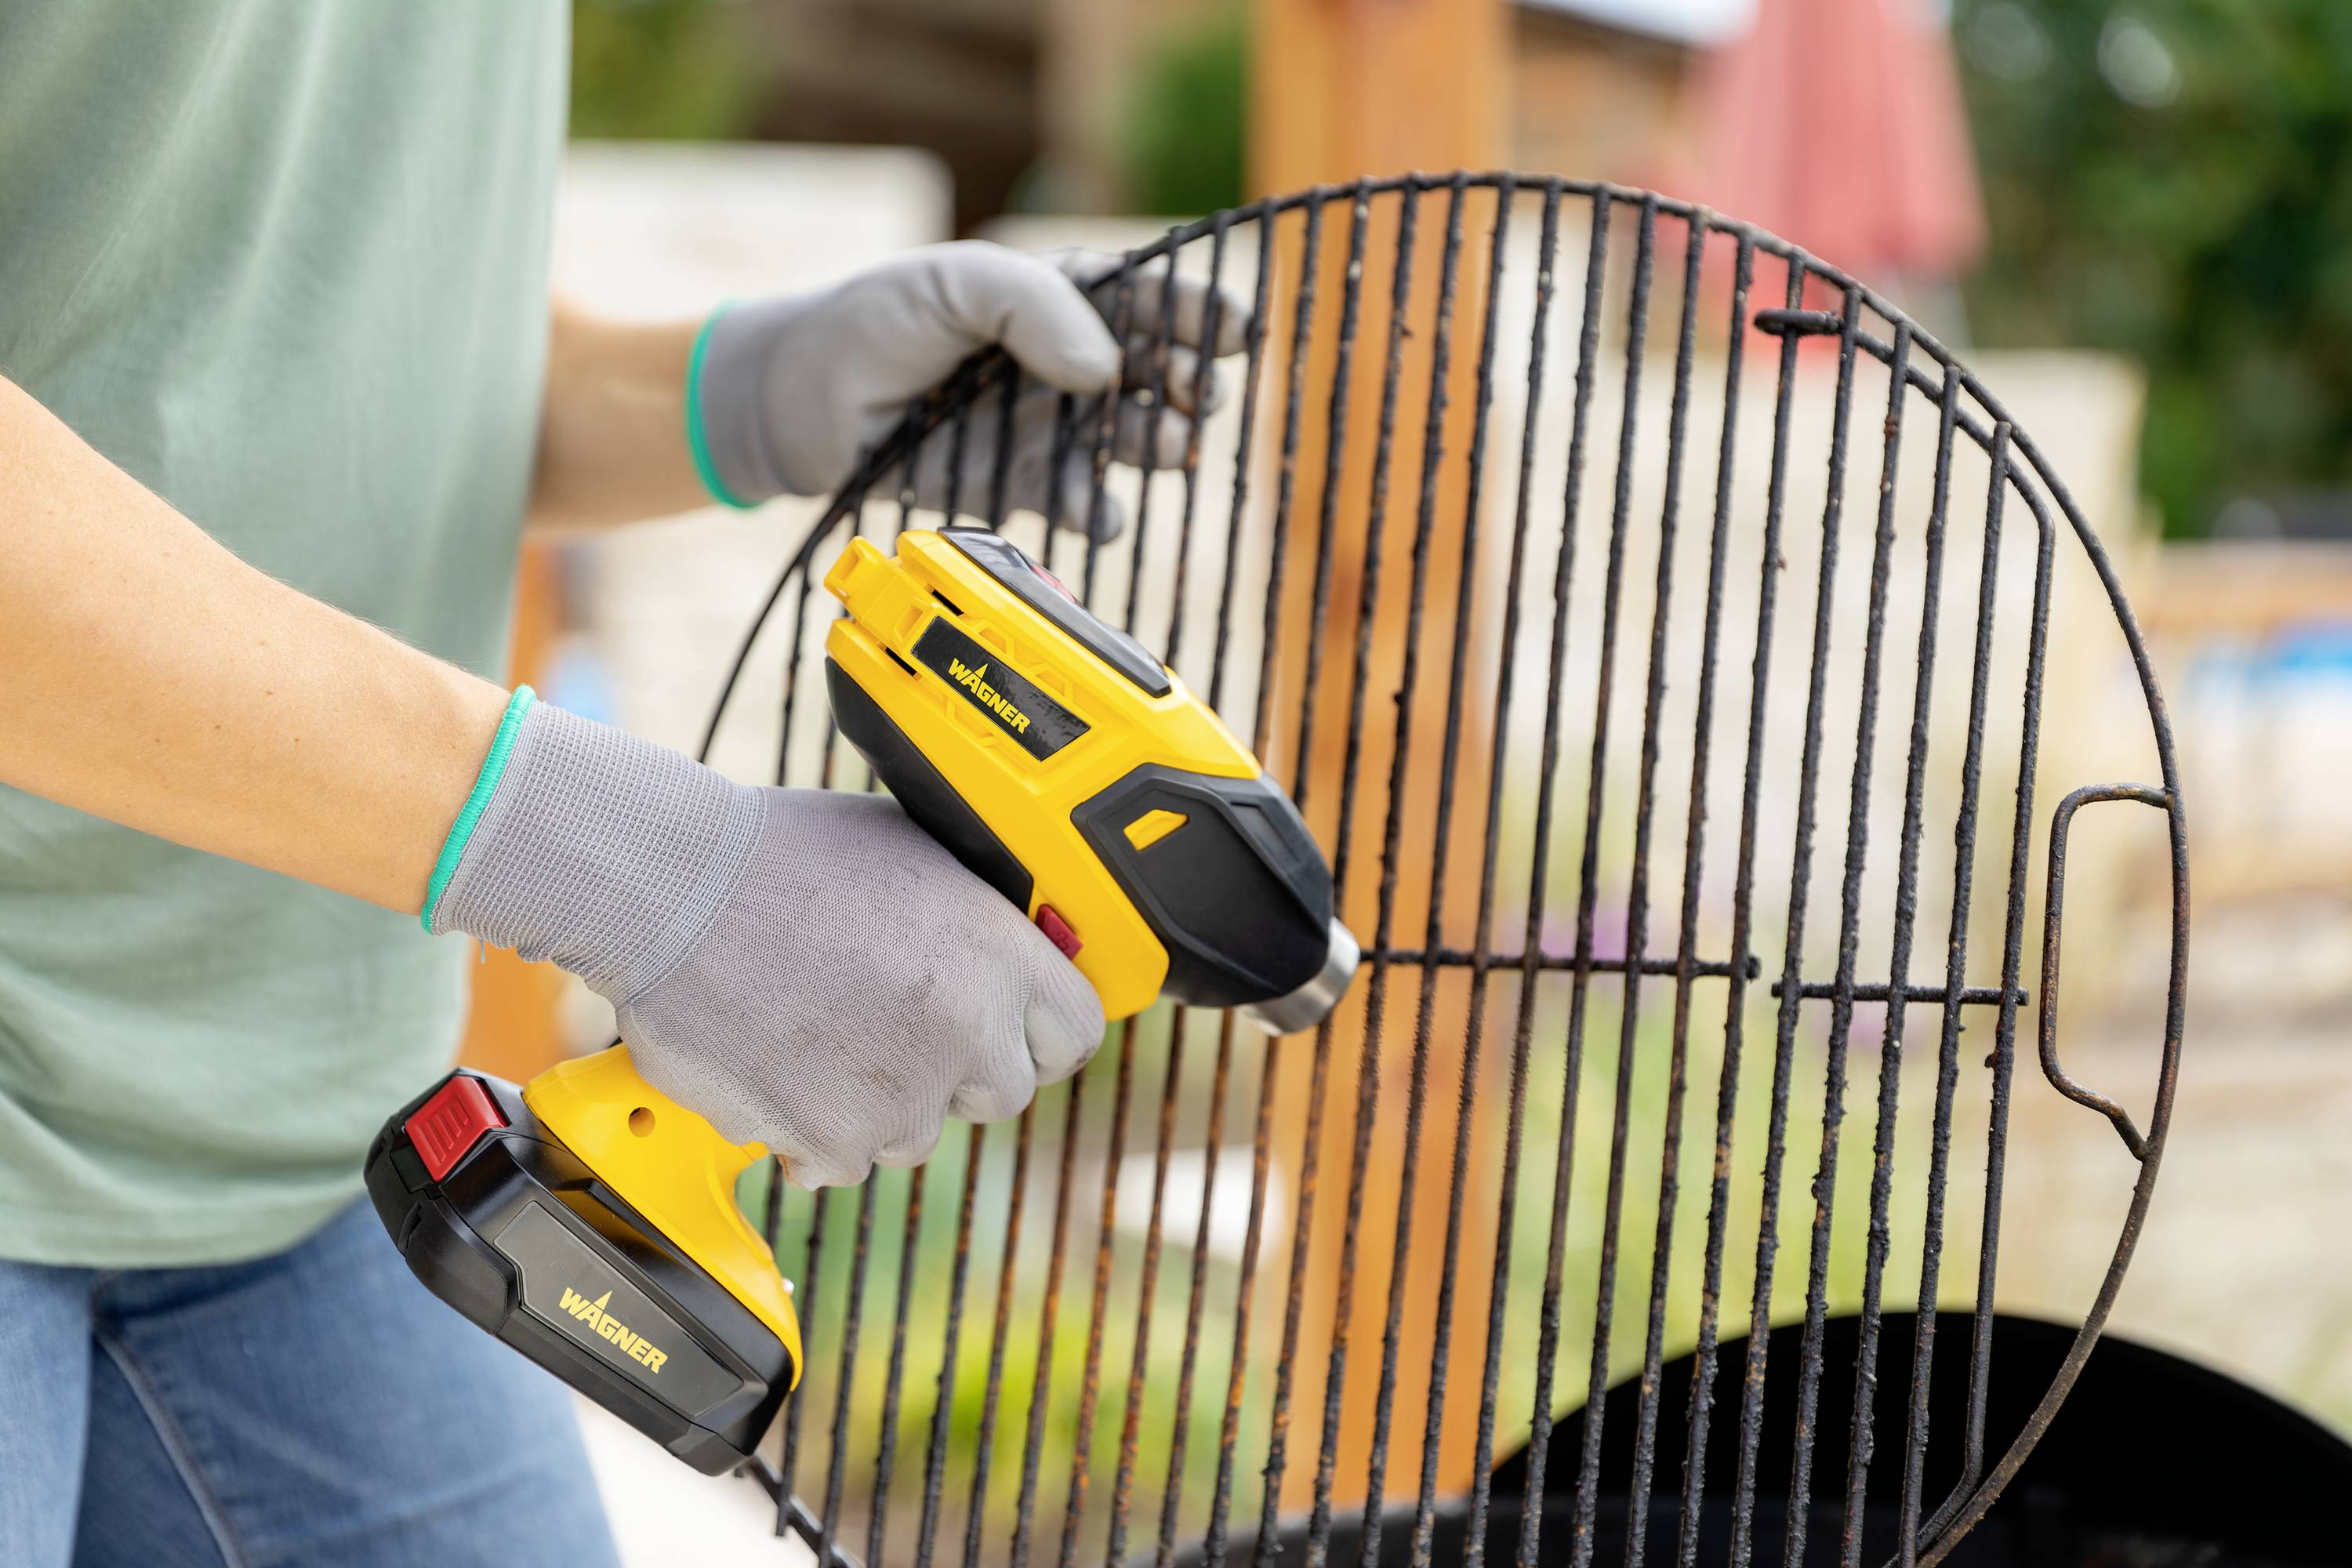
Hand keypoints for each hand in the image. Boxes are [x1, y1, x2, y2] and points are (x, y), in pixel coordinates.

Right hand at [428, 698, 1104, 1187]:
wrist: (670, 891)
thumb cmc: (779, 856)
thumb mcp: (911, 852)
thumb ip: (972, 916)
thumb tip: (1002, 947)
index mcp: (998, 954)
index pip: (1077, 1033)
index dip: (1038, 1029)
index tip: (1009, 1028)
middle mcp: (965, 1033)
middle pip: (1004, 1093)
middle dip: (957, 1069)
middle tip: (892, 1024)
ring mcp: (902, 1097)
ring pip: (916, 1131)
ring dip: (879, 1099)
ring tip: (814, 1026)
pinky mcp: (831, 1142)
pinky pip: (840, 1161)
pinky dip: (809, 1129)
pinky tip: (776, 1061)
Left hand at [691, 242, 1250, 536]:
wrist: (804, 404)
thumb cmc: (875, 321)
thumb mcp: (957, 279)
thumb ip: (1033, 305)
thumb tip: (1105, 366)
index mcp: (1061, 295)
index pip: (1149, 296)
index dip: (1198, 311)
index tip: (1234, 333)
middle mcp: (1067, 360)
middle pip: (1157, 371)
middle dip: (1188, 384)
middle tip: (1195, 397)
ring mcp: (1050, 423)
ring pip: (1131, 438)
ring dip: (1159, 447)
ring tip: (1166, 451)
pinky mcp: (1025, 483)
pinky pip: (1083, 498)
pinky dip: (1100, 509)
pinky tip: (1102, 513)